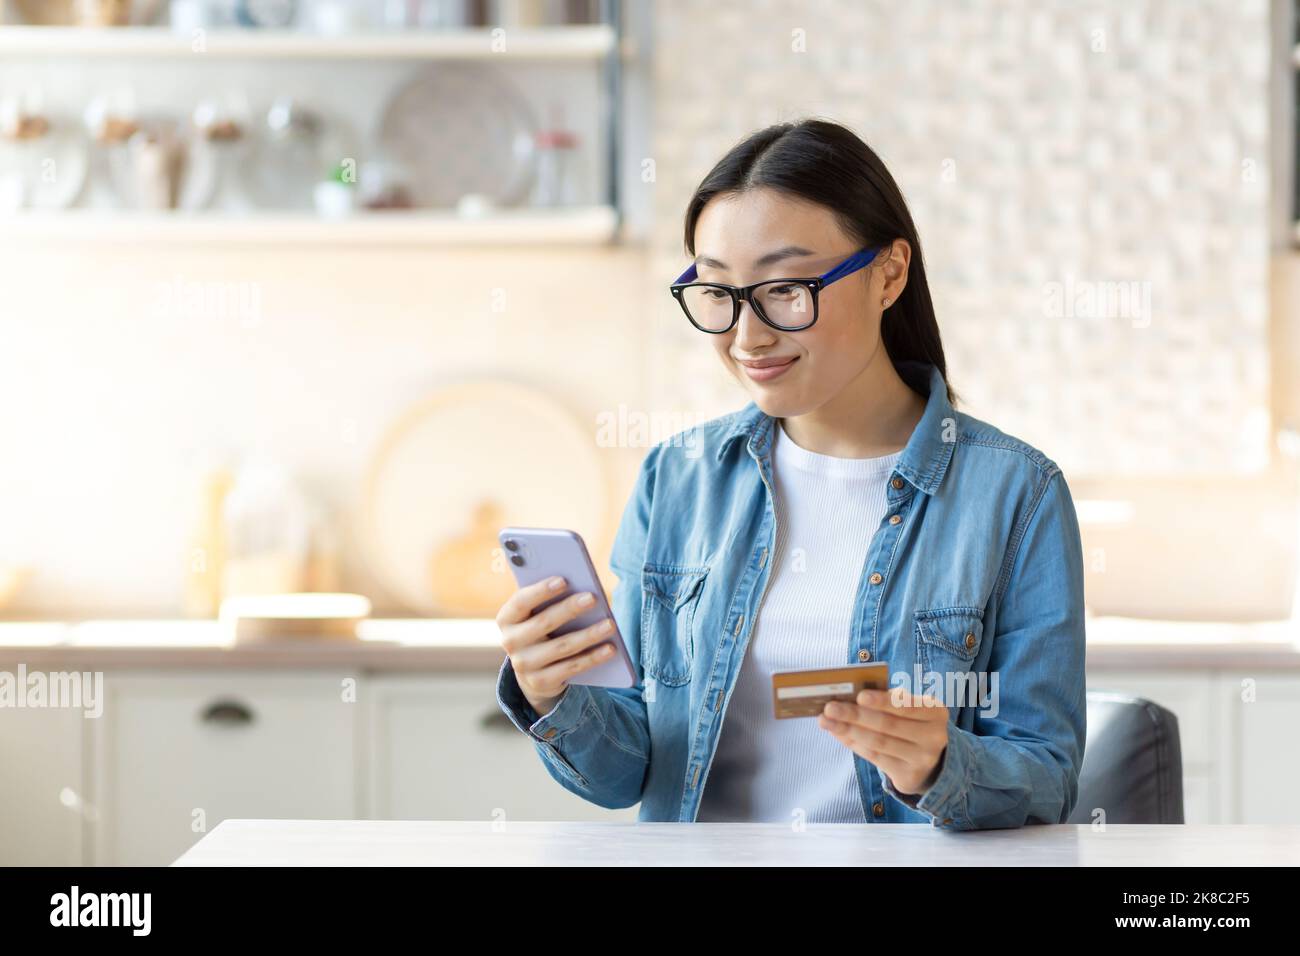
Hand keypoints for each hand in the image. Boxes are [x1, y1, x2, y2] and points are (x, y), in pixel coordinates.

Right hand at [495, 575, 617, 715]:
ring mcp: (524, 664)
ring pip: (562, 647)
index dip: (541, 591)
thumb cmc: (541, 629)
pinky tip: (610, 648)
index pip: (521, 601)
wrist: (533, 670)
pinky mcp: (540, 682)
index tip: (563, 580)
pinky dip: (593, 658)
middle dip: (570, 609)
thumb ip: (549, 600)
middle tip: (592, 598)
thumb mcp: (536, 614)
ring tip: (610, 625)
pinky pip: (571, 667)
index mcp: (507, 618)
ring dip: (588, 635)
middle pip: (544, 623)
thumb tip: (580, 588)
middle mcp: (510, 642)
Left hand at [818, 687, 949, 796]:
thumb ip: (890, 700)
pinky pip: (875, 758)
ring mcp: (922, 760)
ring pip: (878, 743)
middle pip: (888, 725)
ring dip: (848, 730)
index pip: (907, 706)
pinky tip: (838, 733)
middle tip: (830, 707)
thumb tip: (852, 696)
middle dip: (855, 715)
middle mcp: (933, 737)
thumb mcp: (912, 708)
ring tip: (826, 721)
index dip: (882, 701)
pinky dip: (853, 744)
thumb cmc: (914, 724)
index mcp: (935, 713)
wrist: (934, 762)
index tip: (859, 696)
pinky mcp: (908, 776)